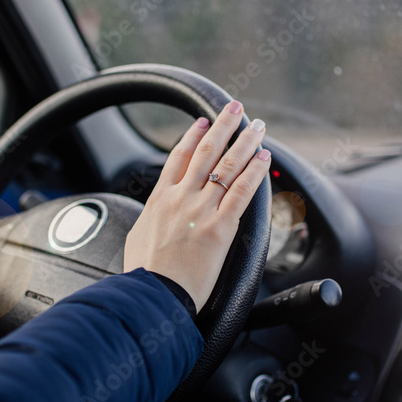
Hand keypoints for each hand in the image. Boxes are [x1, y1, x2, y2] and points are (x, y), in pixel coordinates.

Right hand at [124, 100, 270, 309]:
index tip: (203, 121)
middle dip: (223, 126)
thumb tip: (154, 216)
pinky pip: (242, 192)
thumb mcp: (138, 236)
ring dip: (245, 142)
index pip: (179, 157)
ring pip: (227, 166)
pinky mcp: (221, 227)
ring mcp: (202, 210)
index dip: (193, 136)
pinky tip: (263, 158)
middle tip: (235, 109)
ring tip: (257, 127)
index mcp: (160, 199)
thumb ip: (151, 219)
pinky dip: (255, 171)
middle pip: (206, 152)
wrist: (152, 292)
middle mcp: (182, 198)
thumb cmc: (144, 273)